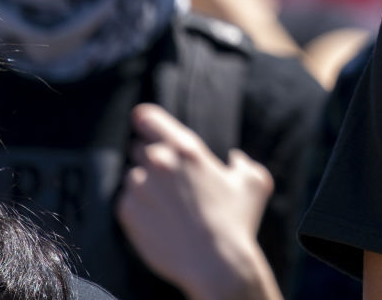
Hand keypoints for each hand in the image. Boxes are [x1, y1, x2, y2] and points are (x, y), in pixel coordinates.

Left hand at [116, 104, 281, 299]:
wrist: (215, 264)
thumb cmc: (237, 222)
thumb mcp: (255, 184)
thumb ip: (243, 162)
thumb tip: (234, 158)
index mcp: (186, 150)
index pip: (149, 118)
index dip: (145, 119)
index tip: (143, 121)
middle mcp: (158, 163)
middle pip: (139, 147)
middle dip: (151, 159)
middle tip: (169, 179)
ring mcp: (139, 188)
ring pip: (133, 176)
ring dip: (145, 184)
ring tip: (168, 205)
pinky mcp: (126, 213)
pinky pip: (126, 201)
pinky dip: (138, 207)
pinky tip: (160, 220)